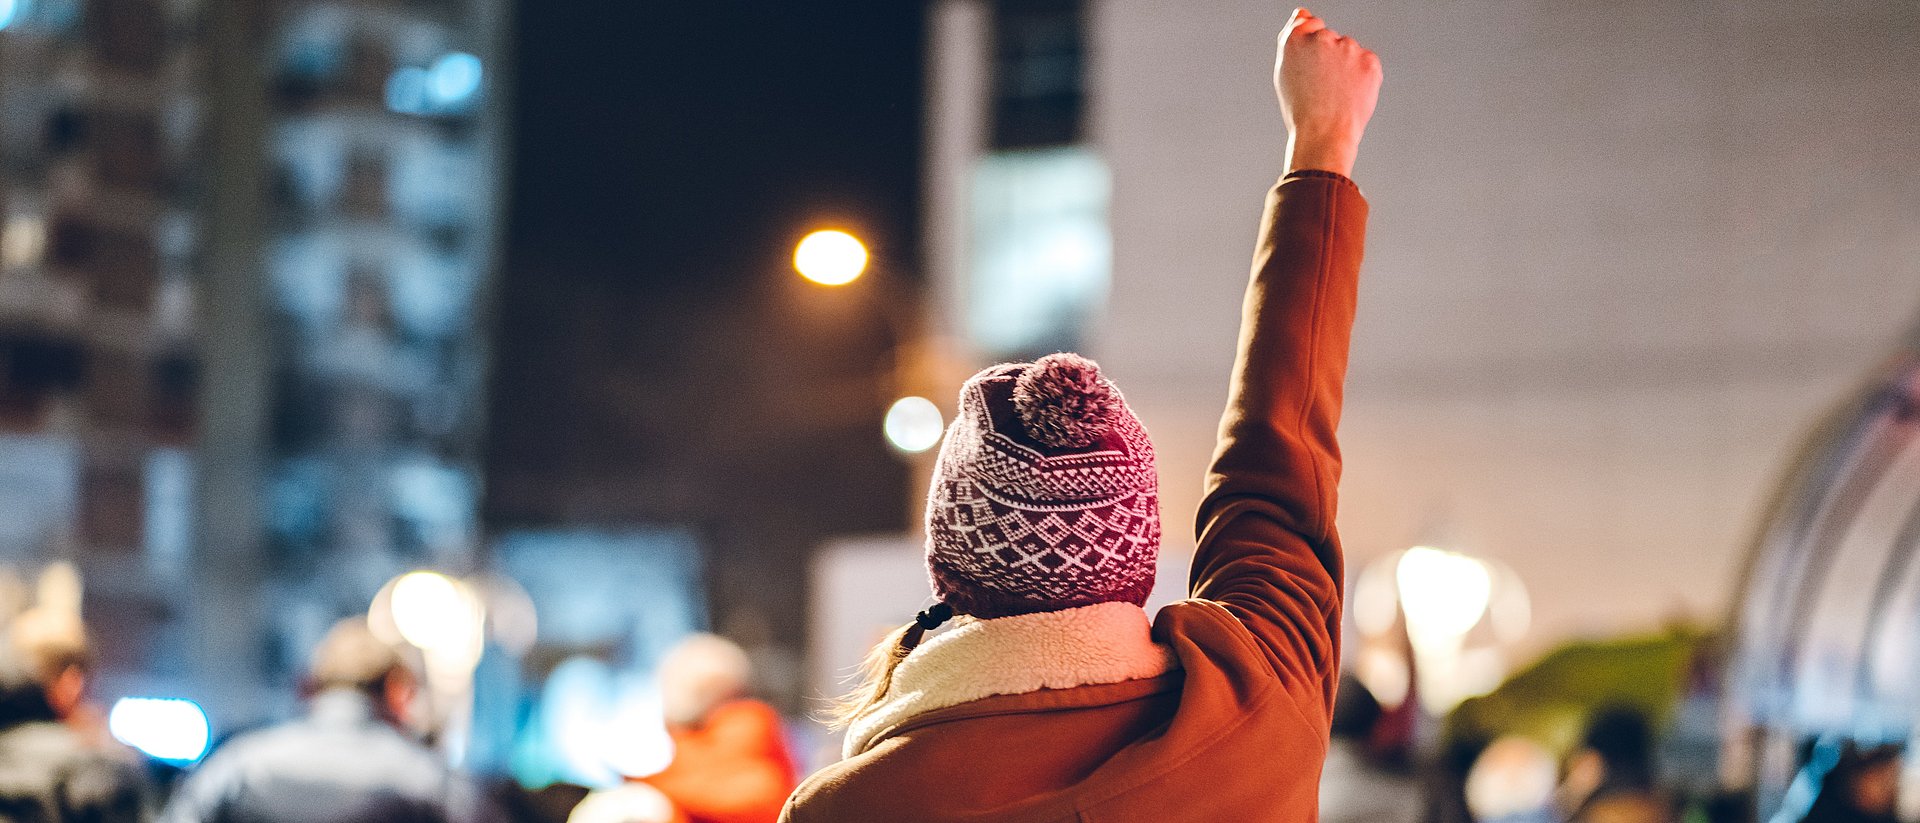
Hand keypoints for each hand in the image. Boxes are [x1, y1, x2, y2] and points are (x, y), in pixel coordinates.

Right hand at [1274, 8, 1381, 175]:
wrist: (1324, 134)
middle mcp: (1321, 38)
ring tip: (1335, 94)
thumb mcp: (1284, 72)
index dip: (1310, 46)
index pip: (1309, 22)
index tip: (1311, 65)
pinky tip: (1350, 94)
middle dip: (1329, 56)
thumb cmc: (1302, 109)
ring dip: (1346, 67)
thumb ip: (1293, 37)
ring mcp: (1347, 48)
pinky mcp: (1369, 60)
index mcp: (1295, 39)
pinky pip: (1366, 63)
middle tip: (1322, 87)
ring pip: (1349, 51)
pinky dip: (1362, 77)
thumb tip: (1303, 13)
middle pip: (1330, 38)